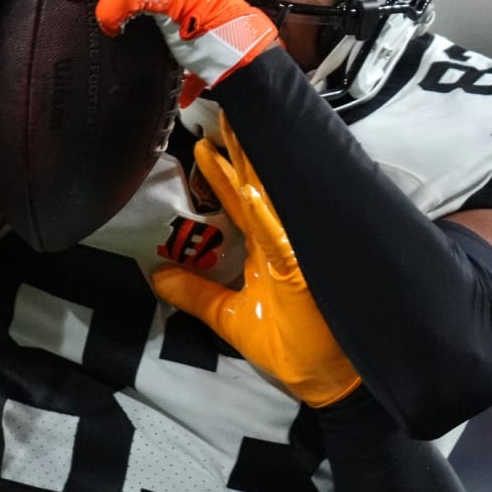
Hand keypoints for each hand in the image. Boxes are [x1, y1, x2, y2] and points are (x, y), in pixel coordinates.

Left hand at [151, 119, 359, 406]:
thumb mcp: (231, 320)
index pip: (240, 199)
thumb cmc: (294, 351)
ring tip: (229, 128)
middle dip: (238, 147)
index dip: (221, 170)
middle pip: (256, 185)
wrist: (336, 385)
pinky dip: (264, 210)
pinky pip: (280, 234)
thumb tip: (155, 275)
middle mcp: (285, 240)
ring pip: (270, 198)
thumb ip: (195, 295)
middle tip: (219, 106)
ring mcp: (297, 251)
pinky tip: (247, 185)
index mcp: (271, 248)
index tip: (203, 138)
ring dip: (249, 163)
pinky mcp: (304, 269)